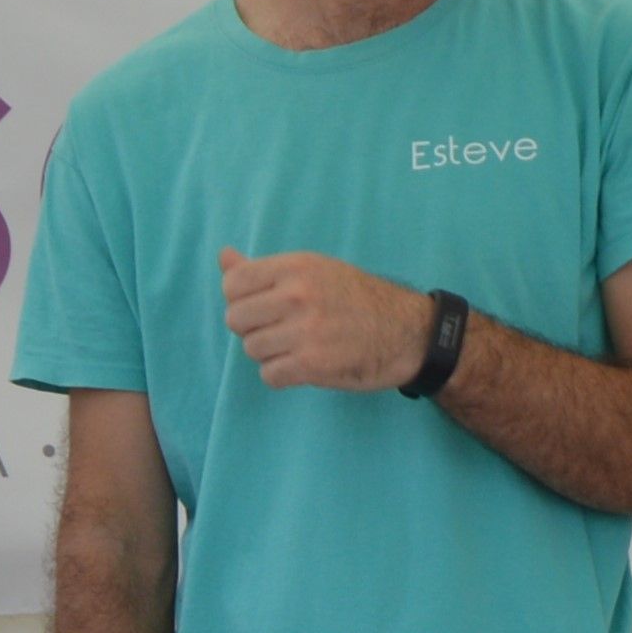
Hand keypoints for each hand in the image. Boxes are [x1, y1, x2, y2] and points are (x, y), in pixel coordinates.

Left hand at [219, 250, 429, 393]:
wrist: (406, 332)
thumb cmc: (357, 298)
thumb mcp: (314, 271)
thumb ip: (264, 269)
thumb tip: (224, 257)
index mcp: (297, 266)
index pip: (233, 283)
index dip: (240, 299)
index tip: (262, 306)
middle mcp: (298, 294)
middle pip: (236, 319)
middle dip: (253, 328)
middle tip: (281, 329)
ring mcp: (305, 330)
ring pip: (252, 349)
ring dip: (269, 353)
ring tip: (295, 346)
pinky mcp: (313, 364)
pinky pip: (269, 375)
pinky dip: (281, 375)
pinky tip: (301, 365)